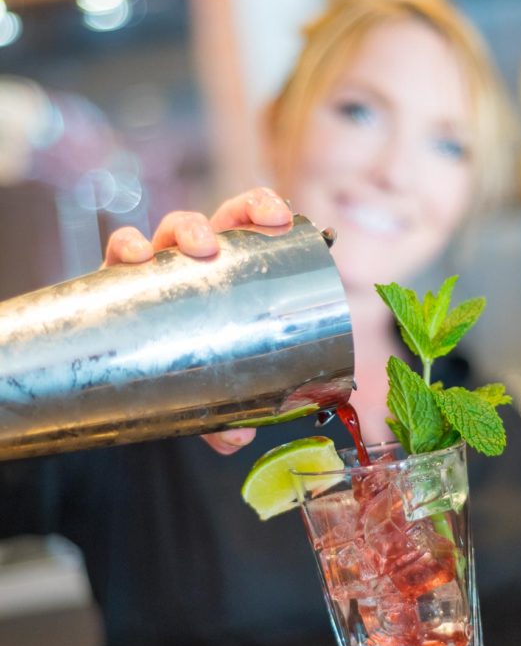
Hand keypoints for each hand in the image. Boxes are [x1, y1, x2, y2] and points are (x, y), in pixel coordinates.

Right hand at [102, 187, 292, 454]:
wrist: (137, 376)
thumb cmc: (191, 365)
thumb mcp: (214, 388)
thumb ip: (226, 413)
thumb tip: (239, 437)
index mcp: (229, 267)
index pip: (247, 221)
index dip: (262, 208)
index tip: (278, 220)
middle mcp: (194, 260)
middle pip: (208, 220)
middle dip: (214, 221)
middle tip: (213, 248)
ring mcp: (158, 268)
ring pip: (166, 230)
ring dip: (177, 232)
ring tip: (187, 254)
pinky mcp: (120, 281)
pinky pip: (118, 253)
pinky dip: (125, 249)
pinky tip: (132, 259)